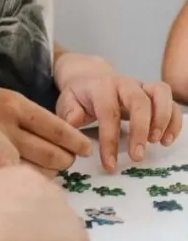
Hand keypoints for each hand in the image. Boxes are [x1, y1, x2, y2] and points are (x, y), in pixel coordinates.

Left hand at [55, 52, 183, 171]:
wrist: (89, 76)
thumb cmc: (79, 94)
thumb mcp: (66, 101)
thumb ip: (69, 114)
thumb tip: (74, 128)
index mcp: (100, 87)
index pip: (108, 113)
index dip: (110, 140)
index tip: (110, 164)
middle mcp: (124, 83)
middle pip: (139, 102)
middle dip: (140, 130)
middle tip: (137, 156)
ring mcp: (141, 86)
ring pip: (161, 94)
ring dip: (163, 120)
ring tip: (156, 143)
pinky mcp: (153, 93)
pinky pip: (171, 102)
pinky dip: (173, 121)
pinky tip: (165, 140)